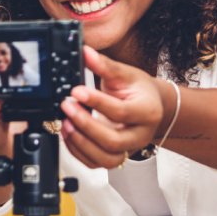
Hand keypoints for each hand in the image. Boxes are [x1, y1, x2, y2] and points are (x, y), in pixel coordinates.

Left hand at [60, 46, 168, 168]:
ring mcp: (129, 149)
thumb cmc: (139, 90)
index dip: (96, 102)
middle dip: (85, 125)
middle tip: (67, 106)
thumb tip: (85, 52)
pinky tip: (69, 134)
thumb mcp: (126, 73)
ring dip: (81, 143)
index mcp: (148, 111)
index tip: (77, 91)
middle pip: (113, 141)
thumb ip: (105, 65)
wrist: (151, 105)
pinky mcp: (117, 156)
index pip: (121, 111)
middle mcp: (141, 135)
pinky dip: (79, 151)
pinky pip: (97, 163)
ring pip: (105, 158)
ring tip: (66, 123)